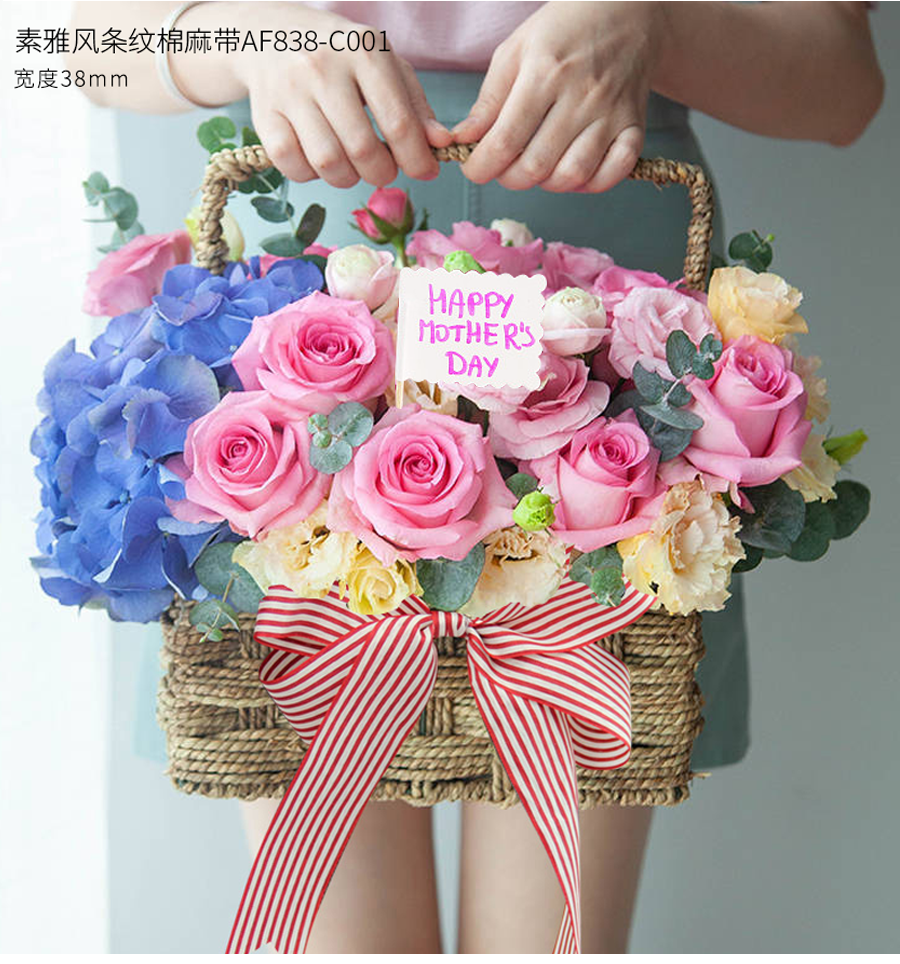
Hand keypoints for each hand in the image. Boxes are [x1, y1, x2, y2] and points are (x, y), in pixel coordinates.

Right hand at [215, 3, 452, 186]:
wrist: (270, 34)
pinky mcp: (264, 113)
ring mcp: (289, 91)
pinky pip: (292, 165)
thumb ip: (416, 106)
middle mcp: (323, 68)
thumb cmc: (340, 57)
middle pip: (362, 149)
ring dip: (347, 179)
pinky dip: (311, 175)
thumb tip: (441, 144)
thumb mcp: (384, 66)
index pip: (397, 121)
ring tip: (352, 166)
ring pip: (327, 163)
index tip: (425, 172)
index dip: (416, 158)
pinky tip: (319, 161)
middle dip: (381, 173)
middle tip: (383, 169)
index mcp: (364, 53)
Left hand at [452, 1, 663, 192]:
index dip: (481, 166)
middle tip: (505, 166)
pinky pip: (615, 172)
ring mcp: (611, 112)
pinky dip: (591, 184)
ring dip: (546, 183)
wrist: (627, 12)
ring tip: (538, 165)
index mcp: (544, 73)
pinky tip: (574, 171)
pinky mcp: (634, 125)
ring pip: (572, 175)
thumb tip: (463, 140)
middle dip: (510, 178)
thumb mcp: (515, 51)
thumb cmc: (563, 33)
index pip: (505, 141)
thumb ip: (489, 100)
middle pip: (535, 166)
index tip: (474, 169)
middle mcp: (580, 95)